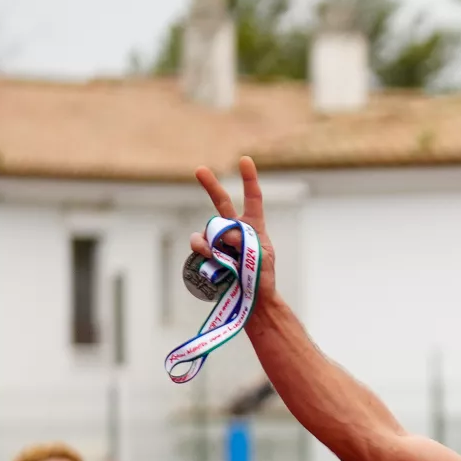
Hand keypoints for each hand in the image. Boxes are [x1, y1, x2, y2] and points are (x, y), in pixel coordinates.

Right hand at [190, 156, 277, 308]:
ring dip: (217, 242)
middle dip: (210, 185)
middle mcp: (233, 229)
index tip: (245, 160)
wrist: (250, 300)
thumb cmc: (261, 278)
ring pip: (210, 229)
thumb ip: (243, 240)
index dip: (249, 179)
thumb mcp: (260, 256)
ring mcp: (217, 239)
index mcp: (253, 227)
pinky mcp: (205, 252)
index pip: (252, 199)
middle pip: (220, 202)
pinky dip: (203, 249)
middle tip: (199, 169)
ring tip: (228, 260)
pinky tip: (212, 259)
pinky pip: (199, 243)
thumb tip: (222, 234)